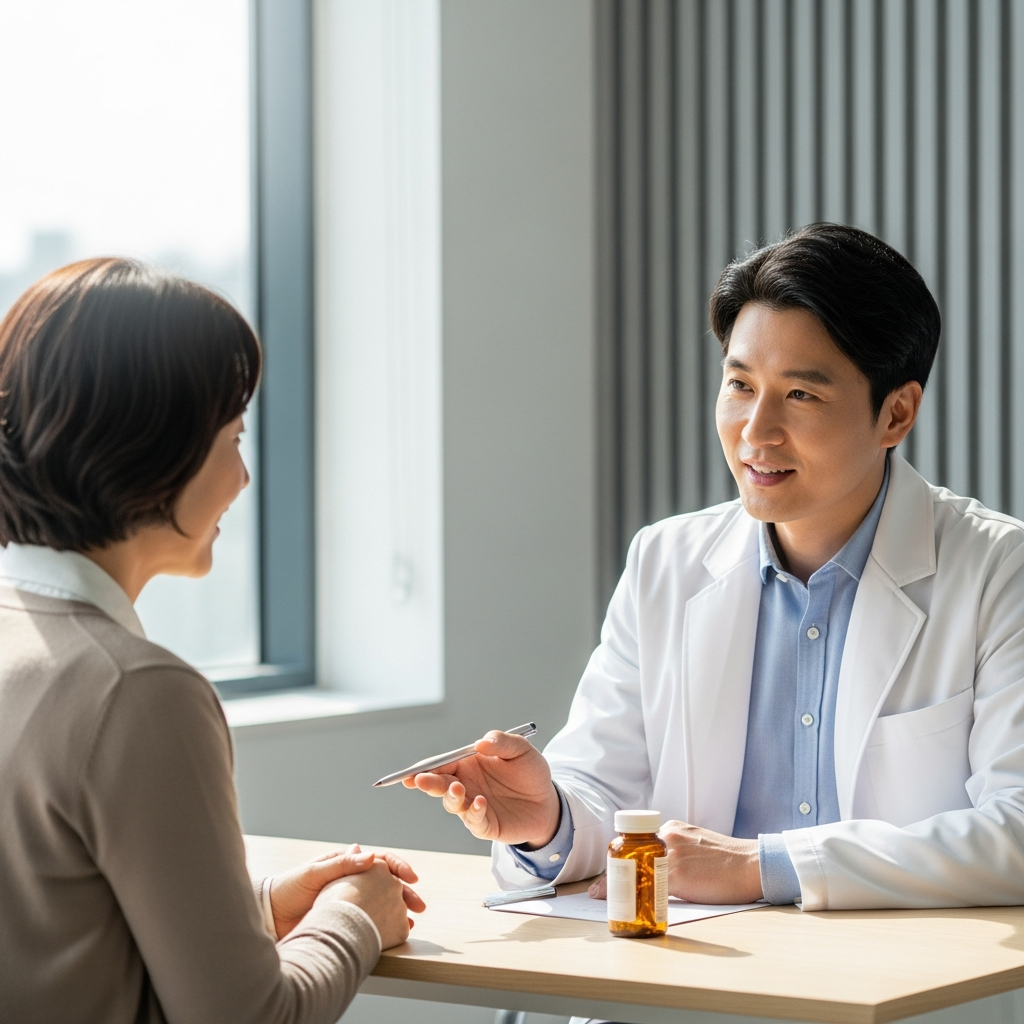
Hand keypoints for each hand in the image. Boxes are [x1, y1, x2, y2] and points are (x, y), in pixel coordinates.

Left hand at [271, 844, 419, 939]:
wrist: (270, 915)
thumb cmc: (289, 888)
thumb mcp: (313, 873)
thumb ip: (341, 864)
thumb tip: (369, 855)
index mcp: (347, 864)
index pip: (380, 861)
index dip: (397, 867)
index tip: (410, 878)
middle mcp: (352, 881)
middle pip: (386, 883)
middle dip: (404, 892)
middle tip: (418, 905)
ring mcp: (350, 901)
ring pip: (381, 902)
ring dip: (397, 910)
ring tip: (410, 921)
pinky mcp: (345, 920)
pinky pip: (370, 921)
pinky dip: (384, 925)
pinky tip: (394, 933)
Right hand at [403, 730, 559, 846]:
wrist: (549, 800)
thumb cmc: (530, 771)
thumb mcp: (520, 749)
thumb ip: (501, 742)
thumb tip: (480, 743)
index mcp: (468, 764)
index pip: (442, 763)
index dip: (425, 768)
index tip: (411, 773)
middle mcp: (466, 785)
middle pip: (440, 784)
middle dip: (428, 783)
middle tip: (420, 781)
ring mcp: (473, 805)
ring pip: (452, 804)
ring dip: (451, 796)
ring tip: (458, 788)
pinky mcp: (485, 824)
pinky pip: (473, 821)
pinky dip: (474, 812)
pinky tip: (481, 803)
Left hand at [587, 821, 762, 903]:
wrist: (752, 864)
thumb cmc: (728, 859)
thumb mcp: (696, 842)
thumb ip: (675, 848)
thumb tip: (657, 866)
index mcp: (670, 828)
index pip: (634, 842)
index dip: (618, 861)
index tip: (608, 874)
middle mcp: (666, 836)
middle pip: (628, 855)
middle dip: (611, 874)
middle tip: (598, 891)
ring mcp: (670, 855)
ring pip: (633, 871)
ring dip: (616, 886)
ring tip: (602, 898)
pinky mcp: (678, 875)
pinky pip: (648, 887)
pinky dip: (633, 897)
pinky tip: (624, 906)